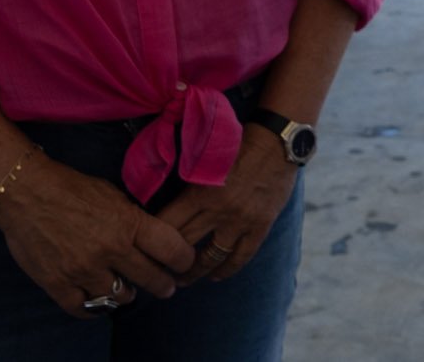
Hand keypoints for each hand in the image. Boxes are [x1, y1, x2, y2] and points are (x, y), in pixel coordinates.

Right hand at [0, 155, 196, 317]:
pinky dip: (94, 307)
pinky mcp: (57, 283)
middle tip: (166, 287)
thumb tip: (150, 238)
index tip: (185, 263)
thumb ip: (133, 219)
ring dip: (126, 294)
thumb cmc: (72, 188)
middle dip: (163, 284)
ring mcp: (83, 270)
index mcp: (128, 223)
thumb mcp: (113, 195)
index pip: (170, 249)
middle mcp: (110, 250)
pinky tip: (99, 300)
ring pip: (119, 296)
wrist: (26, 194)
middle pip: (150, 278)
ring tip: (127, 290)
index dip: (183, 259)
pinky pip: (83, 308)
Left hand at [157, 126, 299, 285]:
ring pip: (210, 257)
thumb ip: (190, 183)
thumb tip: (166, 200)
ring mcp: (241, 221)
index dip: (152, 240)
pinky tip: (216, 276)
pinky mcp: (261, 226)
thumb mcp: (207, 160)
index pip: (166, 226)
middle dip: (167, 261)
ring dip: (194, 272)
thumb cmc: (239, 144)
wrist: (278, 143)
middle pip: (184, 245)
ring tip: (182, 280)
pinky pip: (241, 256)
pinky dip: (226, 269)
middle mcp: (218, 211)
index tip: (144, 247)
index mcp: (200, 192)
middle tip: (157, 270)